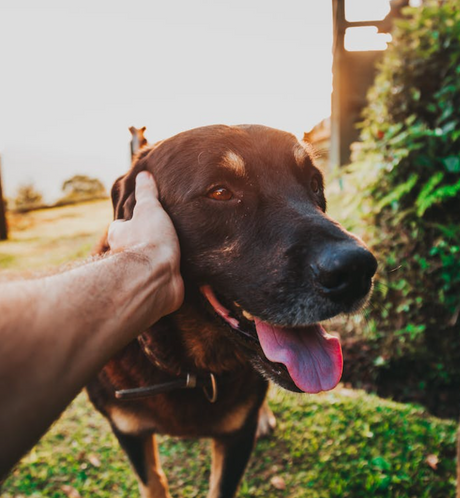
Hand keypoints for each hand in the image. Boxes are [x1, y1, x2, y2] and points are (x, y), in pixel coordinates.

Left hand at [108, 171, 183, 316]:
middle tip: (161, 236)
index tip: (142, 218)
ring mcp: (140, 275)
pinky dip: (170, 278)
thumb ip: (147, 192)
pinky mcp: (155, 290)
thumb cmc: (149, 240)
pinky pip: (163, 281)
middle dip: (143, 243)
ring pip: (147, 265)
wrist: (157, 277)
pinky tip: (184, 273)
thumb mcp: (149, 208)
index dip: (130, 222)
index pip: (120, 226)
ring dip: (158, 262)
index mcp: (119, 236)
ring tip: (177, 253)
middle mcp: (124, 257)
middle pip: (131, 247)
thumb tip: (143, 174)